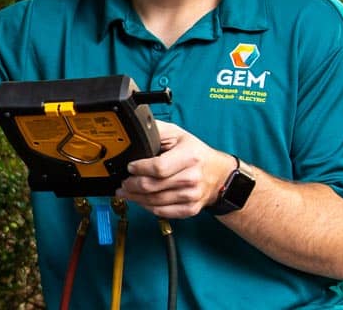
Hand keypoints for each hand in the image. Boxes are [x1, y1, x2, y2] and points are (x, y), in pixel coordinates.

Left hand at [118, 120, 232, 217]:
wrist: (219, 174)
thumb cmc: (195, 152)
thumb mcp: (177, 134)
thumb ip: (155, 131)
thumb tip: (134, 132)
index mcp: (190, 156)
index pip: (158, 167)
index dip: (139, 169)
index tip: (130, 167)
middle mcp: (192, 177)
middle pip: (153, 186)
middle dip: (131, 186)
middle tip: (123, 183)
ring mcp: (192, 196)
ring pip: (155, 202)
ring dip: (135, 198)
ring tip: (126, 192)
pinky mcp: (190, 209)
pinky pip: (163, 212)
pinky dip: (148, 208)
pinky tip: (141, 201)